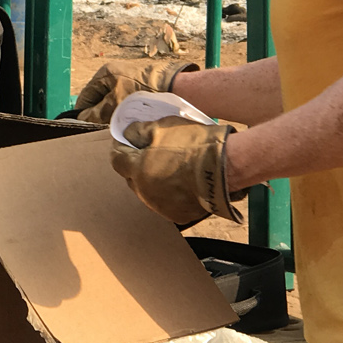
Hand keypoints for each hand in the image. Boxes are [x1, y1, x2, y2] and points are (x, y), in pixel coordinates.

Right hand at [73, 58, 196, 123]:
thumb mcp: (114, 104)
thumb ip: (95, 113)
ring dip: (111, 114)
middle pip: (98, 99)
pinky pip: (123, 102)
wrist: (175, 86)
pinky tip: (127, 122)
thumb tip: (82, 119)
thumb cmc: (142, 92)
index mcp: (103, 74)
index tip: (82, 128)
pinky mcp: (138, 86)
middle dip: (98, 114)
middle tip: (100, 131)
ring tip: (115, 128)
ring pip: (111, 102)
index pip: (85, 96)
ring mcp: (126, 80)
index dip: (82, 113)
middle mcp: (113, 74)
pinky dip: (123, 112)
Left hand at [109, 118, 247, 224]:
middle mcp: (144, 192)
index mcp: (137, 170)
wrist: (225, 168)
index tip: (127, 141)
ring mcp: (161, 206)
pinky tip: (181, 182)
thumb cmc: (193, 145)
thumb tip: (129, 134)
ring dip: (152, 180)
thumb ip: (139, 131)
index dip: (121, 148)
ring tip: (169, 167)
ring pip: (148, 192)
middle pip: (131, 177)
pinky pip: (166, 202)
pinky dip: (169, 193)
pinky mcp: (178, 215)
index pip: (117, 160)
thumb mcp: (163, 127)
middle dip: (136, 165)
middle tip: (151, 152)